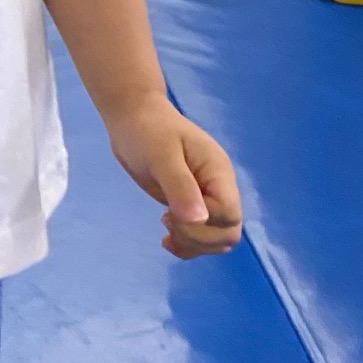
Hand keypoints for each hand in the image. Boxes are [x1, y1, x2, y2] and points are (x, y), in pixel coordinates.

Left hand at [103, 96, 243, 259]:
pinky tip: (167, 240)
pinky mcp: (191, 205)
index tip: (170, 212)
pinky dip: (188, 245)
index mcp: (219, 172)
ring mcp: (207, 198)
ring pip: (218, 239)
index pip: (228, 214)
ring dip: (194, 244)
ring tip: (166, 230)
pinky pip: (201, 236)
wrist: (133, 117)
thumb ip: (180, 186)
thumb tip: (199, 219)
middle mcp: (219, 188)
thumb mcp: (161, 156)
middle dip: (198, 237)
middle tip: (166, 220)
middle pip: (228, 231)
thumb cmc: (147, 130)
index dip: (203, 223)